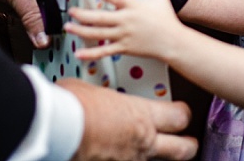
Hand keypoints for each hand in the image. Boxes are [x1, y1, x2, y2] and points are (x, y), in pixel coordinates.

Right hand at [61, 79, 196, 160]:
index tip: (180, 113)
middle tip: (186, 142)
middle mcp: (142, 141)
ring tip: (139, 149)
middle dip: (188, 146)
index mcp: (141, 114)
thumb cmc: (73, 103)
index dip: (183, 115)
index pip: (179, 116)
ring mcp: (128, 160)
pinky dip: (122, 159)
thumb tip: (98, 96)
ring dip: (150, 155)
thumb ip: (106, 97)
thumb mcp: (95, 89)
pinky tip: (113, 155)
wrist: (56, 127)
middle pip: (183, 149)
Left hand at [65, 0, 179, 61]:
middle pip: (100, 18)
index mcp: (132, 6)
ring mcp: (123, 36)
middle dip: (83, 15)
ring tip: (68, 27)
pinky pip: (104, 52)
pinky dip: (90, 54)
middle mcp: (125, 21)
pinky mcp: (123, 48)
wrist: (173, 42)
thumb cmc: (166, 20)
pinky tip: (79, 54)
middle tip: (71, 11)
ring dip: (81, 31)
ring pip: (98, 34)